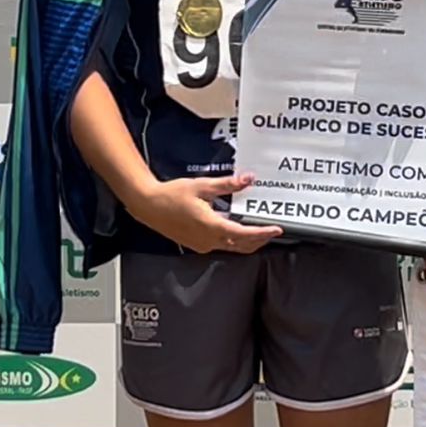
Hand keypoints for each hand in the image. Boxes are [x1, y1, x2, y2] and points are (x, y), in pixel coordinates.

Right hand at [127, 172, 281, 254]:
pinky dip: (232, 240)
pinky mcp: (197, 244)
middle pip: (241, 245)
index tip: (276, 230)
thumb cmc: (172, 195)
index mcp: (212, 227)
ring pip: (231, 247)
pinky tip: (235, 229)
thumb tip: (248, 179)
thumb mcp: (202, 186)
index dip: (262, 233)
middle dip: (259, 239)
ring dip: (247, 241)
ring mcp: (202, 245)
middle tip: (272, 231)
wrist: (148, 206)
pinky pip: (220, 245)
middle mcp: (209, 240)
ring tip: (259, 231)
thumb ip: (227, 185)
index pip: (244, 235)